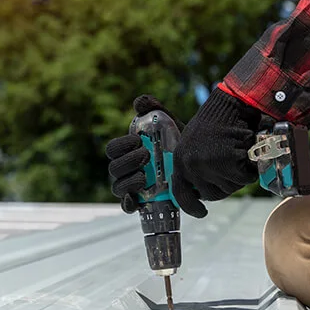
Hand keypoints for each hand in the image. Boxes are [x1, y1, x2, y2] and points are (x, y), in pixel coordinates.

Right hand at [105, 95, 184, 213]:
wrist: (196, 163)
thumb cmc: (176, 142)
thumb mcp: (168, 123)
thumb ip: (154, 108)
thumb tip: (139, 103)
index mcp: (126, 151)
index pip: (112, 149)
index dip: (121, 145)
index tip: (138, 140)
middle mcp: (124, 170)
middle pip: (114, 168)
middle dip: (128, 162)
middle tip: (146, 155)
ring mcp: (131, 187)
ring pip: (118, 187)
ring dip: (129, 181)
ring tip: (146, 176)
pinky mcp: (141, 202)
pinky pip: (127, 206)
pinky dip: (129, 203)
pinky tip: (137, 199)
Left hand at [106, 90, 267, 217]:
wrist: (229, 105)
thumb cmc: (213, 124)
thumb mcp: (190, 143)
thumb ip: (188, 166)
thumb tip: (193, 193)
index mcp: (179, 161)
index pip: (180, 193)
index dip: (191, 206)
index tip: (200, 212)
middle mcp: (191, 165)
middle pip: (210, 194)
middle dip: (222, 184)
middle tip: (228, 164)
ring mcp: (209, 165)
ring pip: (229, 188)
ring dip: (236, 177)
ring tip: (234, 155)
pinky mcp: (229, 164)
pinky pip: (243, 180)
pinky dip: (248, 171)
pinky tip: (244, 154)